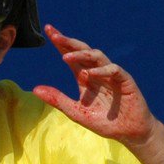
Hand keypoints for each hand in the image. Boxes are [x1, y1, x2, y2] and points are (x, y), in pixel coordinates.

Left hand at [32, 25, 157, 145]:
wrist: (128, 132)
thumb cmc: (104, 121)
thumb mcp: (76, 112)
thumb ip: (57, 100)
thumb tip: (34, 89)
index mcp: (84, 76)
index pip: (71, 55)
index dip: (61, 43)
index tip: (49, 30)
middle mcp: (97, 72)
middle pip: (83, 50)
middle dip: (69, 42)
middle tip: (55, 35)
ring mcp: (111, 75)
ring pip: (97, 56)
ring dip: (82, 55)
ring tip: (66, 57)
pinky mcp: (125, 81)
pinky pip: (113, 70)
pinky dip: (101, 70)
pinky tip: (89, 74)